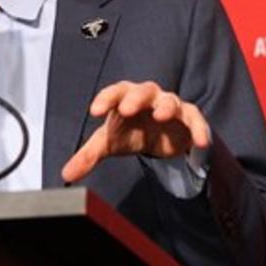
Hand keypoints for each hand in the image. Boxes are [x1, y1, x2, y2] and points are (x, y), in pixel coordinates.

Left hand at [61, 81, 210, 183]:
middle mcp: (148, 98)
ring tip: (160, 115)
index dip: (105, 99)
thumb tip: (66, 175)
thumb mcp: (109, 143)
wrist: (159, 137)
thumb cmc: (130, 131)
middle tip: (126, 109)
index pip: (114, 93)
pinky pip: (195, 119)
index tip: (94, 111)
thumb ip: (88, 156)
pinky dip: (199, 128)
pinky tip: (199, 141)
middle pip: (142, 91)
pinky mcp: (188, 118)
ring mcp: (169, 106)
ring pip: (170, 101)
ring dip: (166, 107)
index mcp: (125, 99)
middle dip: (134, 98)